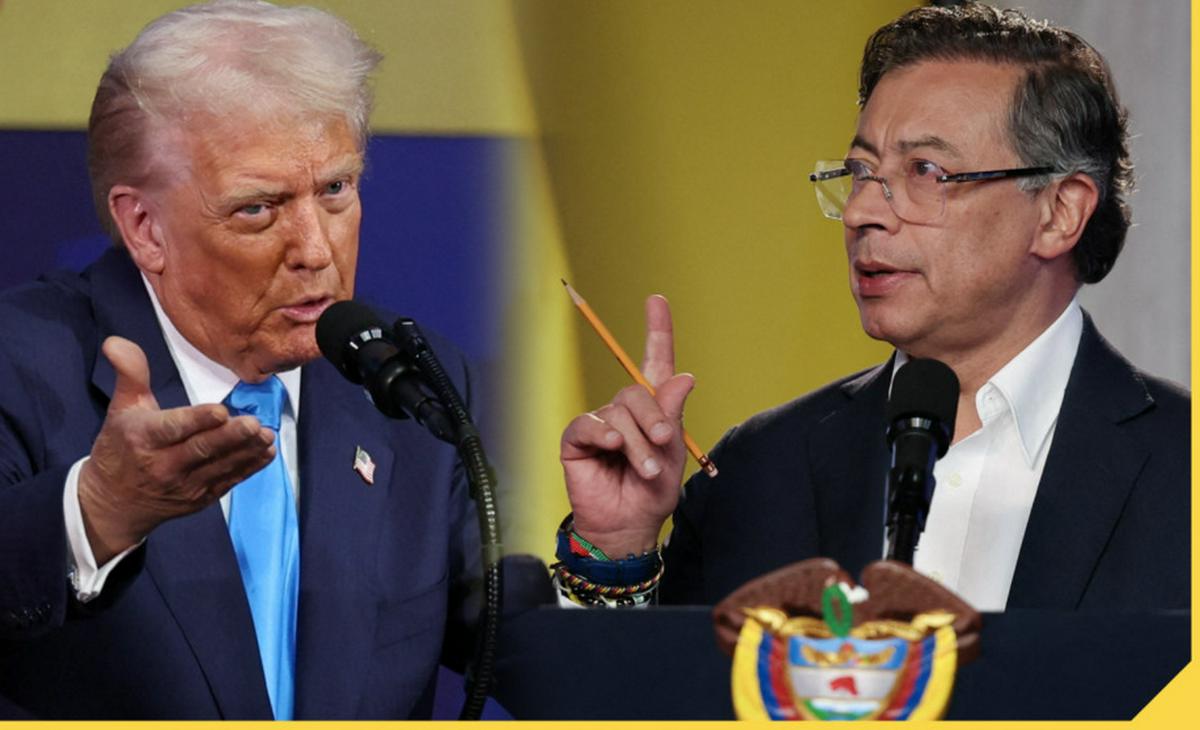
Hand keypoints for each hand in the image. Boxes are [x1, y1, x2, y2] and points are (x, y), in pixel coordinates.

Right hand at [78, 336, 276, 563]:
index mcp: (143, 438)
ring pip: (220, 466)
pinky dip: (249, 468)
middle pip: (202, 449)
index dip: (197, 420)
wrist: (114, 502)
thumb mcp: (121, 407)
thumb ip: (130, 373)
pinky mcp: (201, 497)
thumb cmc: (120, 448)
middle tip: (253, 424)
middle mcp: (164, 464)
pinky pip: (228, 481)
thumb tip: (117, 341)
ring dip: (246, 451)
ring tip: (267, 435)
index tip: (220, 411)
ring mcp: (185, 484)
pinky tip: (266, 453)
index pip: (173, 428)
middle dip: (230, 437)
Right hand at [561, 295, 694, 556]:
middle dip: (654, 417)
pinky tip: (613, 448)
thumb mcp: (672, 454)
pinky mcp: (577, 439)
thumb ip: (673, 416)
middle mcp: (625, 411)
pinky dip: (604, 435)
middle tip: (662, 445)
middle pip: (637, 391)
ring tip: (643, 469)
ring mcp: (600, 423)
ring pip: (618, 413)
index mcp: (653, 410)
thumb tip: (685, 376)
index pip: (654, 362)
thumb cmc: (651, 493)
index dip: (657, 331)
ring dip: (635, 441)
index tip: (656, 300)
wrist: (627, 527)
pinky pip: (589, 424)